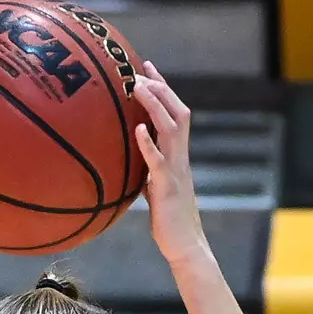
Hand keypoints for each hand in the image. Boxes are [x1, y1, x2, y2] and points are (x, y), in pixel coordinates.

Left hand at [133, 61, 208, 265]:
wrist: (185, 246)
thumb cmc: (168, 221)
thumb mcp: (155, 187)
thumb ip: (147, 169)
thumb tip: (127, 157)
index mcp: (177, 155)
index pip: (174, 114)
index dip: (163, 89)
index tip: (146, 67)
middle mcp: (180, 157)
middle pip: (177, 112)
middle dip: (160, 87)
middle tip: (139, 69)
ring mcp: (176, 170)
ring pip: (171, 129)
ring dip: (154, 106)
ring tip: (137, 87)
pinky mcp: (167, 187)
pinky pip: (159, 161)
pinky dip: (149, 144)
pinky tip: (137, 130)